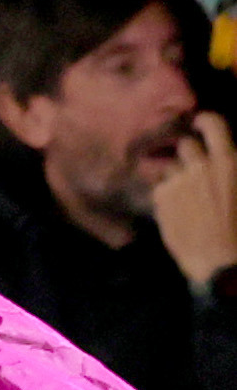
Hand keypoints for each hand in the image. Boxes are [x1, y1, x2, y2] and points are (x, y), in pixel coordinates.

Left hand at [151, 112, 236, 290]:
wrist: (224, 268)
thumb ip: (233, 172)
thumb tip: (229, 161)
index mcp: (229, 163)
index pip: (213, 124)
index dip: (205, 121)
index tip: (200, 124)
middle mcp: (200, 166)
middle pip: (185, 145)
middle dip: (190, 155)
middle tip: (197, 171)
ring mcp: (177, 180)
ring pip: (171, 167)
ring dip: (178, 177)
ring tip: (189, 199)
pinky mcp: (160, 197)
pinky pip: (162, 187)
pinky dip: (169, 196)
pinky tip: (180, 213)